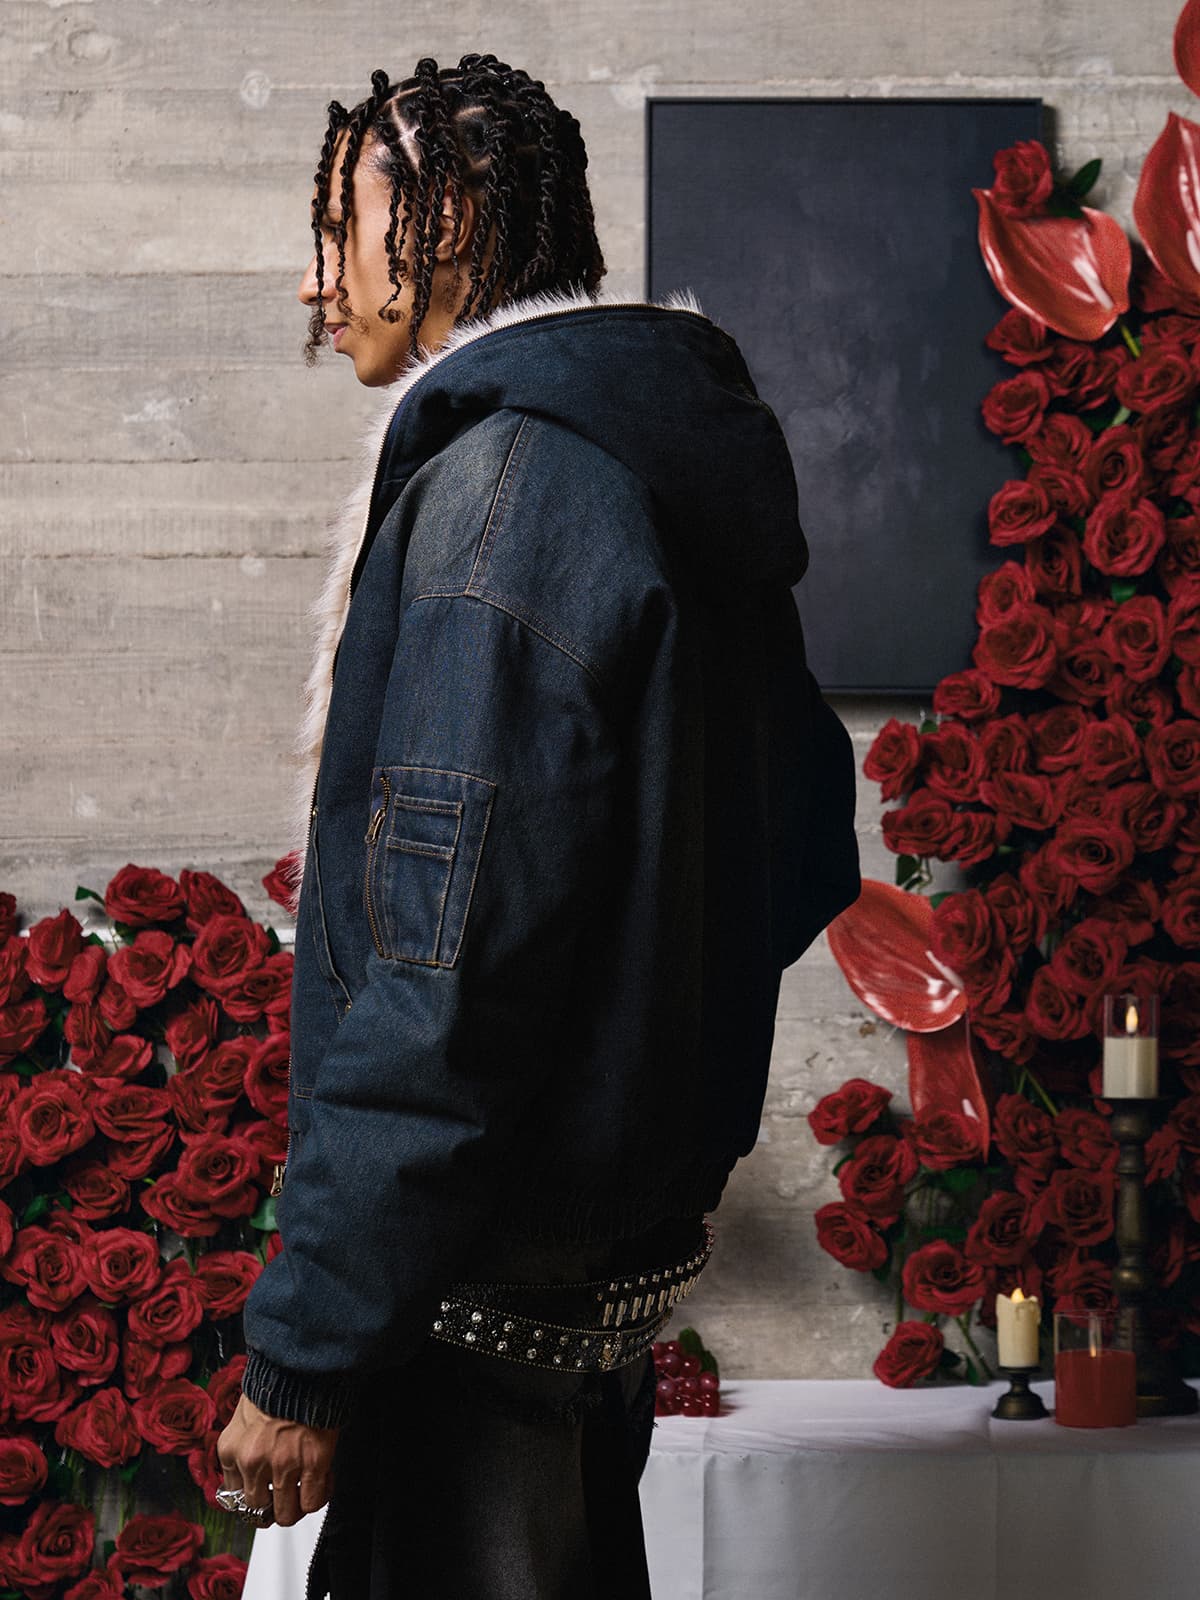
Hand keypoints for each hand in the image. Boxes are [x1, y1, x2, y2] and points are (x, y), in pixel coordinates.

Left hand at [217, 1392, 338, 1527]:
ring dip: (296, 1507)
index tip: (263, 1494)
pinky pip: (312, 1501)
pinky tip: (321, 1482)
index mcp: (231, 1450)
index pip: (234, 1497)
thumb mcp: (243, 1417)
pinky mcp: (313, 1462)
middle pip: (259, 1510)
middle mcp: (253, 1463)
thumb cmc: (275, 1383)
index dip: (254, 1496)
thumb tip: (250, 1475)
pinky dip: (318, 1498)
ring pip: (286, 1513)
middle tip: (285, 1496)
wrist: (302, 1364)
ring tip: (303, 1494)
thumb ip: (242, 1447)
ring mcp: (283, 1465)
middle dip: (274, 1506)